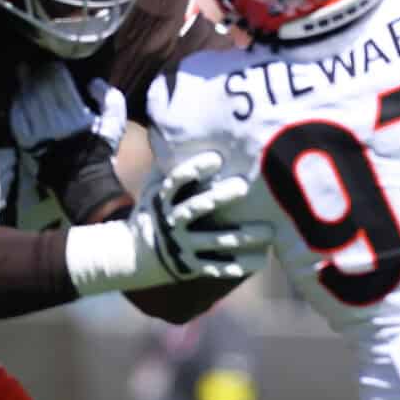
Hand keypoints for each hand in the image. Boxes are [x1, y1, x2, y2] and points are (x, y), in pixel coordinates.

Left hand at [10, 63, 124, 156]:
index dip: (54, 70)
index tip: (54, 64)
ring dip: (25, 85)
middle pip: (40, 89)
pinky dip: (17, 104)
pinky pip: (17, 118)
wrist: (83, 180)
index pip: (59, 84)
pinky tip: (20, 95)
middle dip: (37, 74)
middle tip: (35, 64)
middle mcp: (54, 123)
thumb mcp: (116, 122)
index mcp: (75, 116)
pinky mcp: (26, 143)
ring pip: (27, 101)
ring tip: (25, 74)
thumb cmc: (101, 148)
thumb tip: (93, 82)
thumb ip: (109, 98)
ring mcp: (37, 133)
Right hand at [137, 152, 272, 283]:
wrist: (130, 257)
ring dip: (241, 236)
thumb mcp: (151, 190)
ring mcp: (181, 246)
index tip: (216, 159)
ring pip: (213, 241)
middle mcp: (172, 223)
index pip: (176, 182)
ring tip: (269, 230)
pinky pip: (216, 267)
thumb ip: (167, 168)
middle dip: (219, 197)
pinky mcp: (190, 266)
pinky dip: (238, 265)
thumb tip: (177, 132)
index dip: (194, 170)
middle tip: (243, 186)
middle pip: (196, 209)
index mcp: (163, 201)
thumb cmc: (152, 213)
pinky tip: (262, 260)